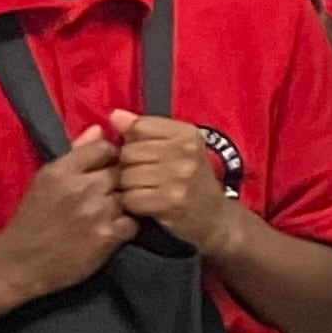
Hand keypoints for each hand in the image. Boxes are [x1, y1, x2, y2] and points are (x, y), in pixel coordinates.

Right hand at [0, 133, 135, 301]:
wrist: (18, 264)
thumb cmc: (32, 220)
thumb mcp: (45, 180)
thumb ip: (75, 153)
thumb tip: (100, 128)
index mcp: (62, 171)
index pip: (105, 148)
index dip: (110, 156)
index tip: (105, 168)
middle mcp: (81, 188)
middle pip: (121, 171)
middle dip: (118, 181)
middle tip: (109, 193)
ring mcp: (96, 213)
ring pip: (129, 196)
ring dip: (124, 203)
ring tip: (109, 212)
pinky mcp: (107, 237)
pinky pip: (133, 223)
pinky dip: (127, 226)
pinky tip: (112, 229)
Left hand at [108, 113, 234, 252]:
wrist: (216, 217)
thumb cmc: (192, 180)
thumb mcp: (177, 149)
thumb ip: (145, 130)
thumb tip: (115, 115)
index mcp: (187, 133)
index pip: (139, 126)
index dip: (133, 143)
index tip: (145, 155)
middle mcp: (185, 151)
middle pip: (128, 151)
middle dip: (129, 166)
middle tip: (144, 178)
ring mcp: (179, 176)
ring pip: (126, 175)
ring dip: (129, 187)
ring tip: (145, 191)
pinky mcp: (170, 201)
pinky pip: (130, 197)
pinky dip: (132, 204)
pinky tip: (145, 205)